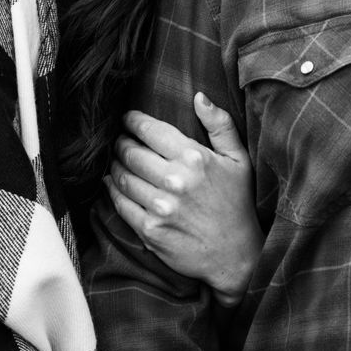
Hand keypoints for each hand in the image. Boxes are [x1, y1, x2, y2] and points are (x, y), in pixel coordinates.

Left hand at [107, 92, 260, 305]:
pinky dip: (112, 189)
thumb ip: (220, 124)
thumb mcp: (238, 159)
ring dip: (115, 164)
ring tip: (117, 160)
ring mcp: (161, 207)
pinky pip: (120, 203)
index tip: (127, 119)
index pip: (150, 130)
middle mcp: (175, 181)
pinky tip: (113, 182)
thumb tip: (198, 96)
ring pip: (122, 176)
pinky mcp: (150, 230)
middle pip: (131, 152)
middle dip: (120, 142)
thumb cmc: (237, 203)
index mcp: (194, 158)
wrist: (235, 255)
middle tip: (120, 140)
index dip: (133, 121)